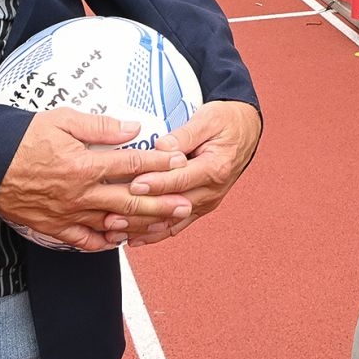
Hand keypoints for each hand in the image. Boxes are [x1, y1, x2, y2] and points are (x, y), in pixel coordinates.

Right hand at [0, 109, 189, 251]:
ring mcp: (67, 214)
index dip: (159, 162)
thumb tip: (133, 127)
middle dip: (162, 203)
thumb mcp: (62, 120)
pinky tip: (120, 240)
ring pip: (112, 224)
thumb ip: (101, 126)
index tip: (179, 161)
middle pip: (129, 201)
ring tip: (164, 224)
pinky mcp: (53, 227)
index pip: (131, 164)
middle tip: (187, 204)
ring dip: (140, 225)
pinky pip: (84, 240)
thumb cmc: (22, 138)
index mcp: (84, 165)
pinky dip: (104, 242)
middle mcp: (79, 194)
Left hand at [123, 100, 263, 245]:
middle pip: (173, 206)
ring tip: (115, 232)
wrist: (245, 131)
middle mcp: (212, 190)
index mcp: (216, 168)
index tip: (135, 185)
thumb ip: (184, 134)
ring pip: (171, 221)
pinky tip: (133, 239)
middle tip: (113, 214)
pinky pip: (175, 226)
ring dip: (142, 228)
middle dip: (141, 211)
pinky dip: (154, 234)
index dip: (157, 183)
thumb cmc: (227, 122)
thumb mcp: (208, 119)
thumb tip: (161, 147)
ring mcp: (206, 202)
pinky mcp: (199, 207)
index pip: (182, 179)